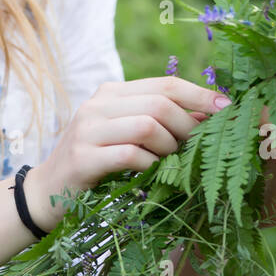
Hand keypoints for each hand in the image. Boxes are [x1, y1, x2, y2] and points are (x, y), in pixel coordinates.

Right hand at [24, 77, 230, 232]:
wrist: (47, 191)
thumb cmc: (96, 162)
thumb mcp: (127, 135)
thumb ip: (161, 122)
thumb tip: (209, 114)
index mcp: (111, 93)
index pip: (164, 84)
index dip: (199, 95)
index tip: (228, 107)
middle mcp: (97, 104)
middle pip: (160, 104)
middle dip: (188, 126)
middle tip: (198, 147)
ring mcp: (87, 129)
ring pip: (148, 126)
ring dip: (170, 147)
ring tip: (172, 162)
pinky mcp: (83, 157)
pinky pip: (131, 155)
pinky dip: (151, 166)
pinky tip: (152, 174)